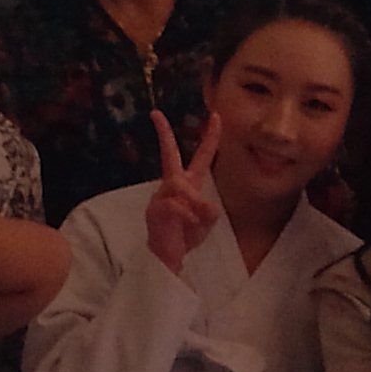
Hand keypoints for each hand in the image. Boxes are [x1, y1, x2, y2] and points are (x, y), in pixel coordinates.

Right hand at [144, 111, 223, 274]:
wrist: (168, 257)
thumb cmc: (186, 236)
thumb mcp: (208, 220)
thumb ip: (209, 208)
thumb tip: (197, 201)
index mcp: (188, 184)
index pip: (202, 156)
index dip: (210, 137)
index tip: (215, 116)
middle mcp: (172, 186)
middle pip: (169, 156)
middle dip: (164, 134)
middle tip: (156, 114)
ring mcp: (161, 196)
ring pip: (184, 189)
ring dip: (194, 208)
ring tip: (191, 225)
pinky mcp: (155, 209)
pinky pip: (179, 207)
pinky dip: (188, 220)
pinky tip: (183, 229)